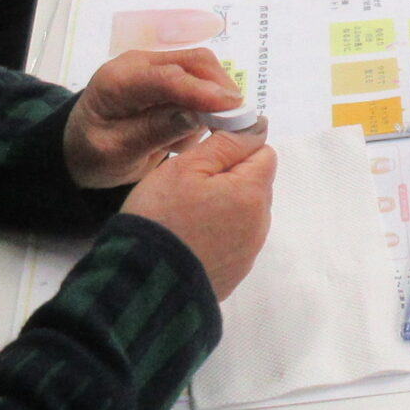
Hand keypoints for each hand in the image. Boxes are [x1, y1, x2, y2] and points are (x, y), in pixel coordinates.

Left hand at [65, 47, 240, 187]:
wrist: (80, 150)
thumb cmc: (93, 155)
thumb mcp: (118, 152)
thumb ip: (153, 131)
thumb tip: (194, 115)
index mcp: (118, 80)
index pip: (168, 77)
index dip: (203, 90)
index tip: (233, 108)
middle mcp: (140, 64)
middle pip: (195, 62)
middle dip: (220, 88)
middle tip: (238, 122)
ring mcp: (156, 68)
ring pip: (204, 70)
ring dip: (215, 98)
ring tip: (210, 131)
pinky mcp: (169, 77)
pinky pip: (201, 83)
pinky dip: (207, 105)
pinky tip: (192, 129)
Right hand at [120, 131, 276, 299]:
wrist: (146, 284)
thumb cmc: (162, 219)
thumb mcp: (186, 167)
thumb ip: (226, 143)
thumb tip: (257, 125)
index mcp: (252, 192)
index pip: (263, 152)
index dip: (236, 146)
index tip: (207, 155)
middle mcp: (260, 222)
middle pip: (255, 182)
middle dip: (230, 176)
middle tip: (190, 185)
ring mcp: (249, 250)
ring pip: (244, 211)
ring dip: (224, 205)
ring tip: (187, 213)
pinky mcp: (235, 270)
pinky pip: (234, 239)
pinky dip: (218, 232)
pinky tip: (190, 236)